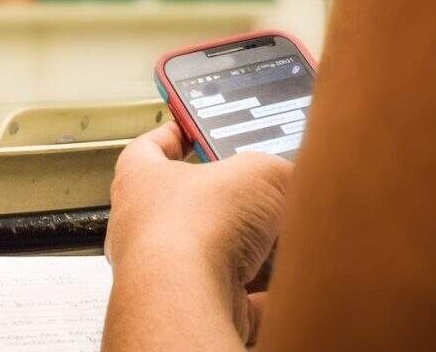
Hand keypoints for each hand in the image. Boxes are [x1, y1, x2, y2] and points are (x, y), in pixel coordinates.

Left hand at [105, 122, 291, 343]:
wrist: (185, 298)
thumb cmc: (192, 227)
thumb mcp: (257, 172)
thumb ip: (277, 170)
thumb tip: (294, 177)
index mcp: (140, 179)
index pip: (150, 149)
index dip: (175, 135)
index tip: (192, 129)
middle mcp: (145, 227)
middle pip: (194, 206)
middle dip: (235, 203)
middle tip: (267, 194)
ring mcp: (166, 272)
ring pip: (218, 255)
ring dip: (254, 251)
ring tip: (286, 239)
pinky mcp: (192, 307)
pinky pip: (238, 299)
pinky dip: (266, 295)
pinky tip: (289, 285)